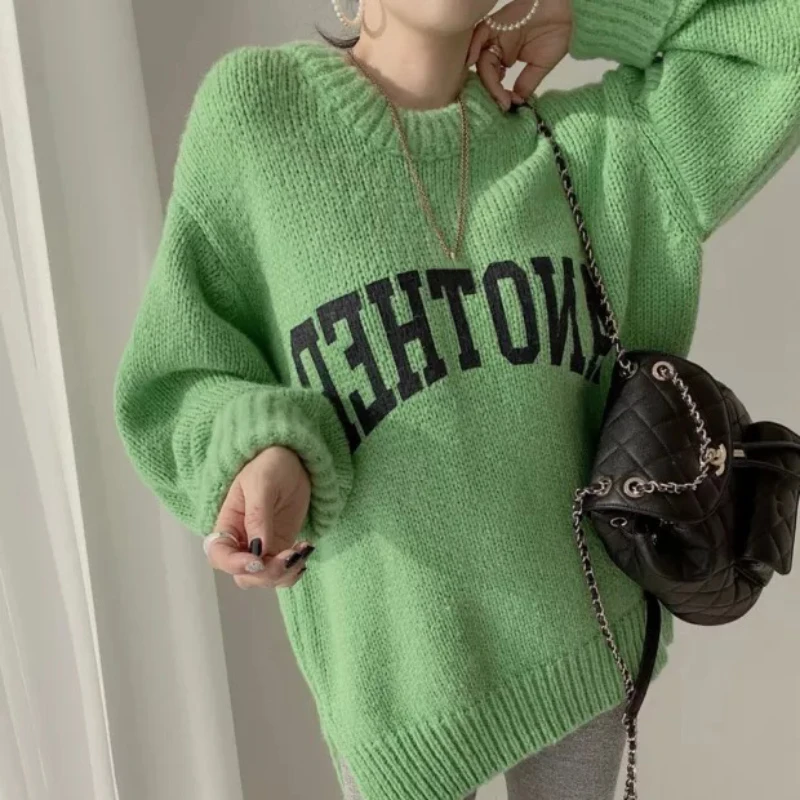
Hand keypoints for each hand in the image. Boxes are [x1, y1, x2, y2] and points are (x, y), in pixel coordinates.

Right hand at [206, 446, 312, 588]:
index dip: (234, 565)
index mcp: (229, 524)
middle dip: (266, 573)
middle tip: (289, 555)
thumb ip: (258, 516)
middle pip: (244, 575)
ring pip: (264, 578)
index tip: (257, 561)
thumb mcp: (262, 484)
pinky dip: (294, 570)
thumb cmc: (270, 464)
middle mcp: (242, 541)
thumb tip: (258, 549)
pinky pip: (283, 572)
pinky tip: (304, 551)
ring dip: (284, 574)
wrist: (294, 460)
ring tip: (301, 551)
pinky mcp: (281, 548)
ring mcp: (263, 547)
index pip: (219, 555)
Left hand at [468, 0, 572, 109]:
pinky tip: (472, 63)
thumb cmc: (558, 34)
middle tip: (500, 101)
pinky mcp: (496, 22)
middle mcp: (497, 46)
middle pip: (484, 70)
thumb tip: (515, 104)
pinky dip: (472, 48)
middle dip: (490, 88)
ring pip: (479, 56)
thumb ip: (525, 85)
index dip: (497, 94)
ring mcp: (495, 34)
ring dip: (483, 75)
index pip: (493, 78)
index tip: (506, 106)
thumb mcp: (540, 67)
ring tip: (491, 91)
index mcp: (505, 57)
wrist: (569, 11)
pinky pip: (478, 35)